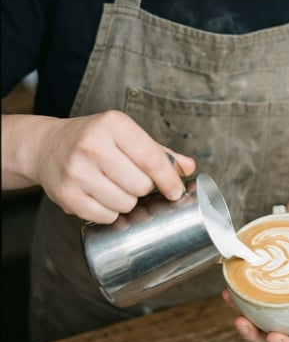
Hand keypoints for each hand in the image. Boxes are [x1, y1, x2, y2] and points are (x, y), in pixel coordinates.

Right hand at [27, 110, 194, 222]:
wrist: (47, 146)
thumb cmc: (94, 140)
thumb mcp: (126, 135)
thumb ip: (158, 152)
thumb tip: (188, 167)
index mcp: (113, 124)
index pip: (152, 158)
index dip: (169, 180)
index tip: (175, 191)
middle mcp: (93, 145)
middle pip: (141, 185)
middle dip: (143, 188)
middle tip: (132, 181)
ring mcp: (77, 170)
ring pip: (125, 203)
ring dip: (126, 202)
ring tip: (114, 188)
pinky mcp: (66, 194)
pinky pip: (105, 216)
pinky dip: (109, 212)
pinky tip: (101, 197)